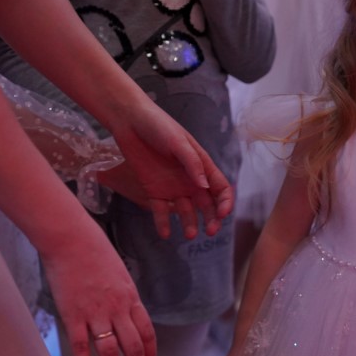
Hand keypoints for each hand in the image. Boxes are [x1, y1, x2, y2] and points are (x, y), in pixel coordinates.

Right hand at [40, 222, 156, 355]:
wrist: (71, 239)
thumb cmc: (94, 251)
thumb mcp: (119, 273)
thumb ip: (123, 295)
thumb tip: (124, 312)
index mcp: (131, 298)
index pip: (146, 332)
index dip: (149, 352)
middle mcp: (117, 309)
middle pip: (132, 348)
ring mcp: (95, 313)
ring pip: (109, 352)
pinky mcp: (73, 315)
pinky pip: (81, 346)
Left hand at [110, 99, 233, 239]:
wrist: (129, 121)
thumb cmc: (158, 126)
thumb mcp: (178, 142)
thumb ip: (192, 163)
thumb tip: (205, 186)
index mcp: (202, 166)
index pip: (221, 189)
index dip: (225, 203)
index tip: (221, 214)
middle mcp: (190, 180)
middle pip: (207, 205)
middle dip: (212, 219)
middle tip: (209, 231)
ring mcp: (172, 187)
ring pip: (186, 211)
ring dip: (190, 224)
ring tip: (189, 235)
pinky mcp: (153, 191)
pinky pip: (161, 211)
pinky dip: (163, 223)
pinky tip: (166, 233)